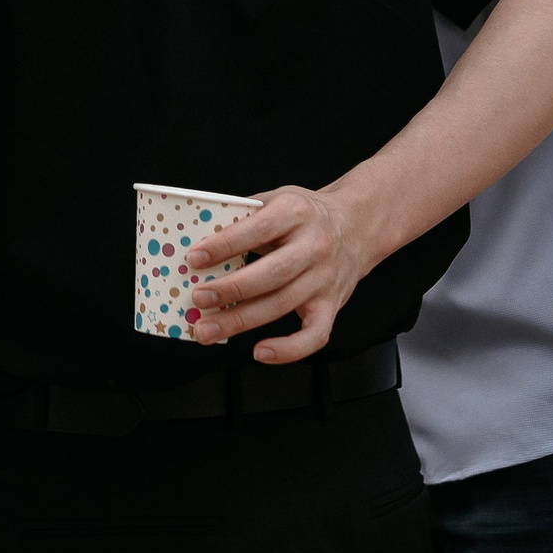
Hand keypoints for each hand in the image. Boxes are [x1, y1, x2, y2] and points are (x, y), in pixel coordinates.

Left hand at [178, 185, 375, 363]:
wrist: (357, 226)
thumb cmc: (306, 215)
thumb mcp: (277, 200)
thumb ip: (243, 217)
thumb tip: (199, 240)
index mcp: (296, 213)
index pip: (258, 230)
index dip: (225, 245)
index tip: (195, 258)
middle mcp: (315, 246)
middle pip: (271, 273)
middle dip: (230, 289)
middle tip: (197, 299)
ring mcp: (325, 279)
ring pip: (282, 305)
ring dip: (241, 321)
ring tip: (207, 329)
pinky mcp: (333, 305)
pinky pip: (314, 335)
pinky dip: (288, 349)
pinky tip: (260, 352)